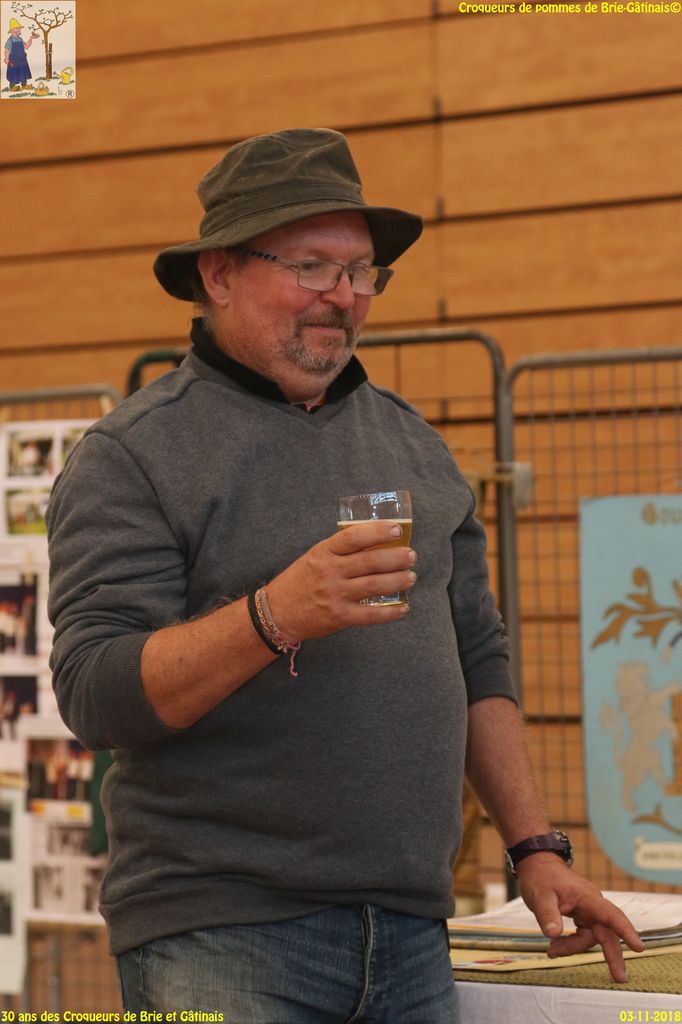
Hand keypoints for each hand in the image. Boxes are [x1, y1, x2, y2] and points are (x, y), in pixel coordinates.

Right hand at [266, 520, 415, 640]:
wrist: (278, 612)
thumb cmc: (300, 581)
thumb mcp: (315, 557)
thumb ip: (340, 551)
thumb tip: (376, 543)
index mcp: (324, 553)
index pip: (354, 537)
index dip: (378, 532)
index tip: (397, 530)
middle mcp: (330, 572)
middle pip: (370, 561)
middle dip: (396, 558)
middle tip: (411, 556)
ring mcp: (335, 595)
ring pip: (375, 585)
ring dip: (398, 581)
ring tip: (410, 577)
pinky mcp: (339, 617)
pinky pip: (371, 615)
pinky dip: (391, 612)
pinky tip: (403, 608)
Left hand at [517, 853, 644, 982]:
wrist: (537, 866)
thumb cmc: (540, 877)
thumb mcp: (539, 896)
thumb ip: (547, 914)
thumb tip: (554, 934)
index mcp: (587, 897)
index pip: (610, 914)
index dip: (625, 931)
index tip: (638, 947)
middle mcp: (592, 905)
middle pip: (607, 932)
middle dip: (612, 955)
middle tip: (619, 978)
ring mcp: (588, 911)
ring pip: (591, 937)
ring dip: (573, 948)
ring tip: (552, 951)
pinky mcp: (582, 917)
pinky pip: (582, 935)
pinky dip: (570, 944)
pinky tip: (555, 947)